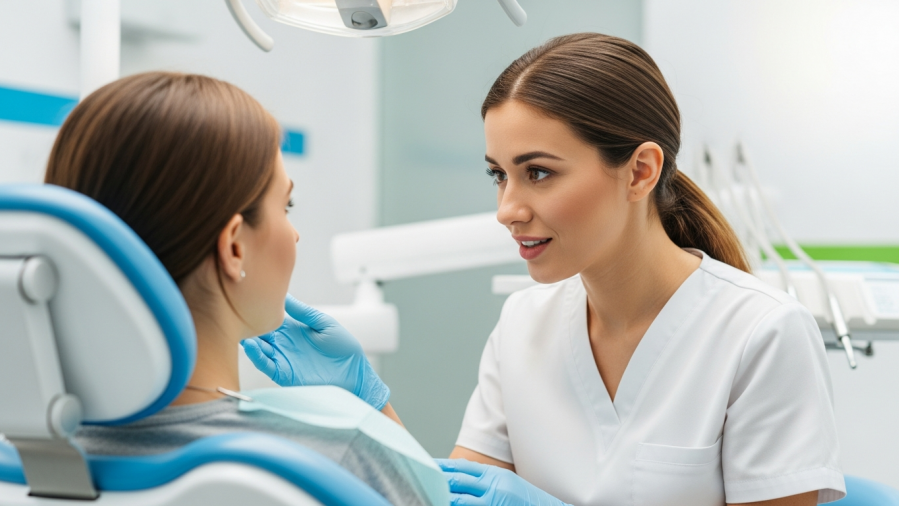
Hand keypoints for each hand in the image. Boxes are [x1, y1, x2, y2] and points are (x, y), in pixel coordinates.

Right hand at [241, 294, 389, 409]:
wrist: (354, 373)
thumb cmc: (344, 348)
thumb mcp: (324, 324)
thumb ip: (303, 312)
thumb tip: (285, 296)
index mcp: (293, 329)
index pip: (271, 318)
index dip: (260, 310)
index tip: (248, 299)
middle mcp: (284, 343)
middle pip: (260, 332)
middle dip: (249, 325)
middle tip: (236, 314)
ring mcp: (283, 358)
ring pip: (259, 348)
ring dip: (249, 340)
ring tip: (241, 330)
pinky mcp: (284, 373)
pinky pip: (266, 365)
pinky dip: (257, 356)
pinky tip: (250, 346)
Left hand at [436, 459, 571, 505]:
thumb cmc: (526, 501)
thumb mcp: (506, 484)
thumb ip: (485, 480)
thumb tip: (460, 478)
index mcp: (494, 475)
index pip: (462, 466)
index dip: (443, 466)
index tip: (426, 465)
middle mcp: (494, 486)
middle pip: (458, 481)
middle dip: (437, 481)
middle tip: (418, 479)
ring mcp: (494, 502)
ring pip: (459, 500)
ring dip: (442, 499)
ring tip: (423, 497)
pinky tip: (443, 505)